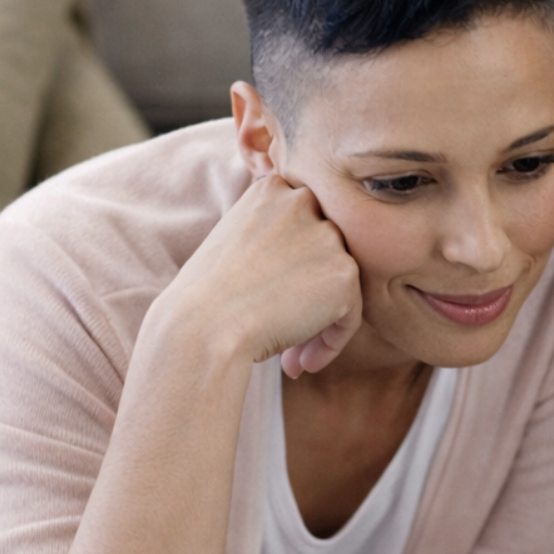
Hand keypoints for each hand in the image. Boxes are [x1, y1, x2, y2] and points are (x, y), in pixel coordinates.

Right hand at [160, 171, 362, 376]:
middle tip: (285, 335)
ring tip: (291, 358)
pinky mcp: (344, 272)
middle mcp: (303, 200)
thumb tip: (307, 268)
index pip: (303, 227)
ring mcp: (327, 235)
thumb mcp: (236, 244)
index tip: (272, 301)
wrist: (202, 327)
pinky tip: (301, 364)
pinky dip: (332, 343)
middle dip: (308, 295)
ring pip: (340, 285)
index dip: (293, 270)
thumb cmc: (206, 298)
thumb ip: (274, 241)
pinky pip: (350, 315)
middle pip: (325, 254)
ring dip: (320, 323)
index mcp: (272, 189)